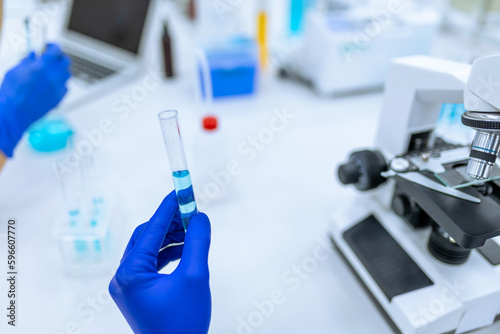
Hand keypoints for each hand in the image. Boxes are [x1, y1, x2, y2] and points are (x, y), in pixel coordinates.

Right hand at [0, 43, 70, 156]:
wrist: (14, 113)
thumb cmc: (11, 93)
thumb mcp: (15, 71)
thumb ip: (27, 61)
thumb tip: (33, 55)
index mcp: (42, 66)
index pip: (56, 50)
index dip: (53, 46)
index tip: (49, 46)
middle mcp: (53, 77)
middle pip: (66, 61)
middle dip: (59, 57)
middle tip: (52, 58)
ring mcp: (58, 88)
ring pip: (67, 74)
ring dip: (61, 70)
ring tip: (51, 71)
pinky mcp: (59, 98)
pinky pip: (65, 87)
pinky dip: (60, 83)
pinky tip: (51, 84)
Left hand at [109, 191, 211, 333]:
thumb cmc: (184, 322)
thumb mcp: (195, 277)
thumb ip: (198, 243)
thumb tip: (201, 218)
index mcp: (130, 273)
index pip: (151, 230)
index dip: (168, 208)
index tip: (181, 190)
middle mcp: (122, 277)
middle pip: (146, 237)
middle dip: (170, 223)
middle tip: (192, 211)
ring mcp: (127, 286)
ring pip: (148, 250)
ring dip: (170, 238)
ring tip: (192, 231)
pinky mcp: (136, 292)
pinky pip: (150, 264)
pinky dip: (167, 254)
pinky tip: (185, 250)